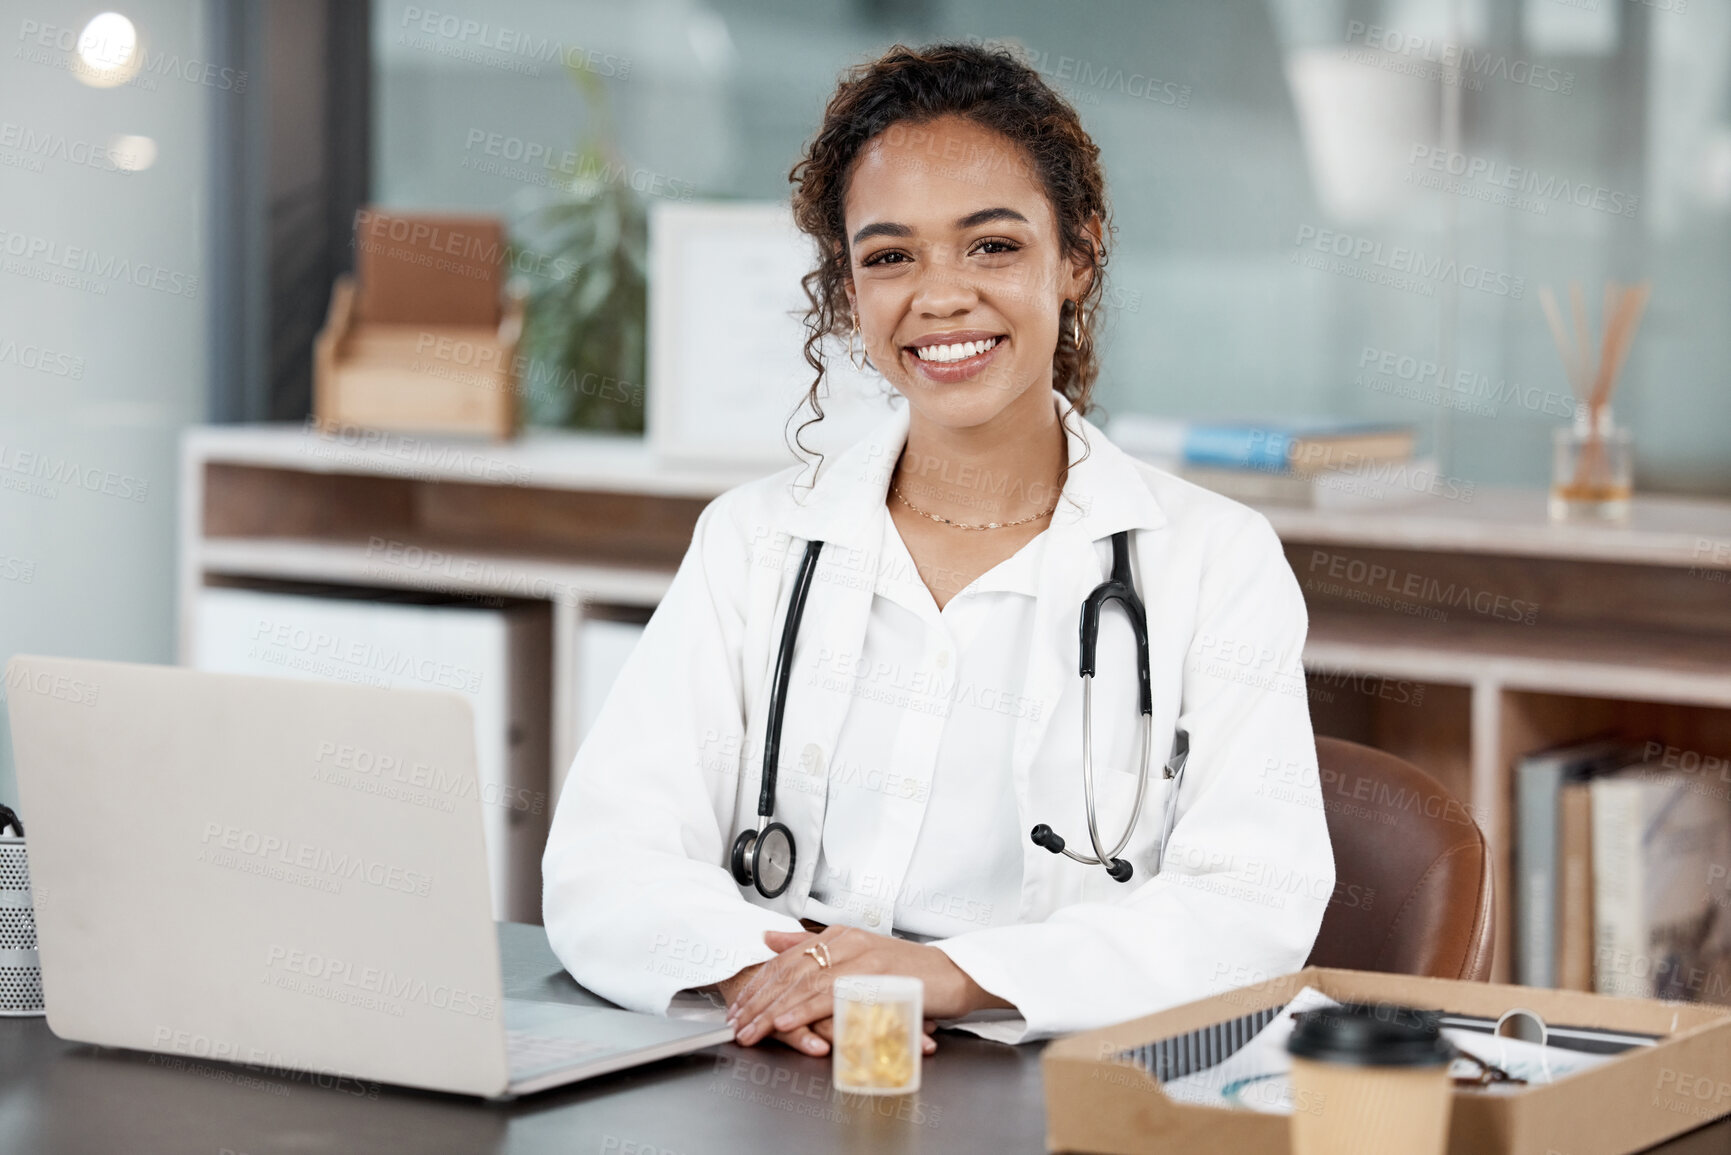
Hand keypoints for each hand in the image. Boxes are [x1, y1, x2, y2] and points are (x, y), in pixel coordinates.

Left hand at [726, 925, 1007, 1048]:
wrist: (954, 974)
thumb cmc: (908, 971)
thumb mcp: (857, 954)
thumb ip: (812, 946)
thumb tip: (770, 938)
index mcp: (839, 936)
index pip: (787, 960)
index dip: (758, 985)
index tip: (737, 1008)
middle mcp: (848, 943)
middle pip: (792, 973)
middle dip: (759, 1001)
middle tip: (735, 1023)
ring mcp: (863, 960)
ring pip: (807, 985)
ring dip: (775, 1010)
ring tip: (752, 1028)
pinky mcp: (877, 980)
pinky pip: (835, 997)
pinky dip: (807, 1010)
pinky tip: (787, 1022)